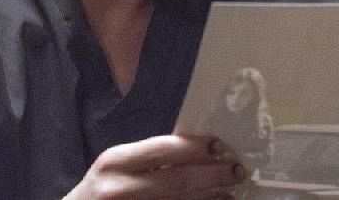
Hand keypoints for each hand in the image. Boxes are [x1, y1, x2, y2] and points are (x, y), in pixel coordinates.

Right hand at [63, 135, 246, 199]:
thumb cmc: (101, 191)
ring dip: (210, 198)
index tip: (220, 145)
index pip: (163, 149)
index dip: (195, 147)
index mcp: (115, 161)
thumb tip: (196, 151)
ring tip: (231, 192)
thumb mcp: (116, 167)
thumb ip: (147, 159)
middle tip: (237, 169)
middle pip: (177, 181)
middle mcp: (120, 187)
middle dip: (212, 175)